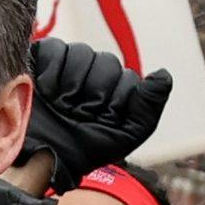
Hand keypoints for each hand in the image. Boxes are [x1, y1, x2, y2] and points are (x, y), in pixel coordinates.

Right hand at [20, 39, 173, 185]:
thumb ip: (148, 106)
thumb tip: (163, 74)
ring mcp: (69, 63)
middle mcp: (94, 73)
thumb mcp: (125, 135)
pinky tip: (46, 90)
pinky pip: (57, 49)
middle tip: (78, 114)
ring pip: (82, 53)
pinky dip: (51, 72)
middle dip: (93, 93)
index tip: (99, 120)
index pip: (128, 79)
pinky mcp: (43, 56)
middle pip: (107, 62)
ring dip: (71, 85)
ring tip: (60, 104)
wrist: (41, 155)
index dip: (115, 102)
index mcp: (116, 90)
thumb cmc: (83, 149)